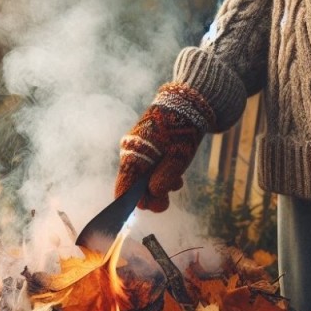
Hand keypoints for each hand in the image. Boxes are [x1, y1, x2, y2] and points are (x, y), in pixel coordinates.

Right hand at [115, 82, 214, 211]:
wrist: (187, 104)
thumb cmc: (181, 130)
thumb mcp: (178, 159)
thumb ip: (164, 180)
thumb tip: (153, 195)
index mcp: (133, 156)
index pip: (123, 189)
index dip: (133, 203)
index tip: (148, 207)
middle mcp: (131, 154)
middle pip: (134, 188)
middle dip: (152, 196)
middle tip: (167, 200)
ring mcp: (139, 152)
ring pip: (144, 181)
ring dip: (160, 187)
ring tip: (176, 182)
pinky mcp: (147, 151)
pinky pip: (150, 171)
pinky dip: (162, 177)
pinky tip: (176, 175)